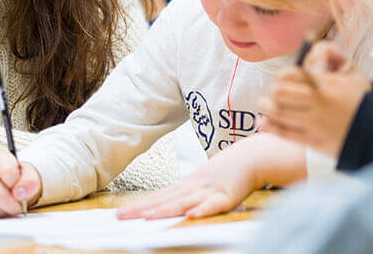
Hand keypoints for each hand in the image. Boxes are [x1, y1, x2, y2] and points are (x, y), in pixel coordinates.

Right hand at [0, 150, 41, 218]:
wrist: (6, 183)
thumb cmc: (17, 178)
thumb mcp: (29, 175)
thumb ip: (30, 181)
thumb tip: (20, 192)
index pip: (9, 173)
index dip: (18, 185)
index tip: (20, 188)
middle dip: (12, 204)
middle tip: (18, 206)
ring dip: (2, 210)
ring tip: (7, 204)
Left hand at [116, 133, 304, 219]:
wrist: (252, 156)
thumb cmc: (227, 171)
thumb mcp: (203, 183)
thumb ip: (188, 195)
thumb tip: (172, 207)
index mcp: (186, 185)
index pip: (158, 196)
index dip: (139, 205)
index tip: (120, 213)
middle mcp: (193, 186)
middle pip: (164, 199)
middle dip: (142, 209)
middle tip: (121, 217)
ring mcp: (208, 190)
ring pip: (183, 201)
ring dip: (166, 209)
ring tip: (148, 217)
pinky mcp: (227, 195)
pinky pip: (214, 203)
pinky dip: (203, 208)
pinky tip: (192, 215)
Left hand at [257, 41, 371, 156]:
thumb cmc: (362, 100)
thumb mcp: (352, 70)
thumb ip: (330, 53)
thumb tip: (309, 54)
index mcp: (327, 82)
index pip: (291, 73)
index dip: (282, 75)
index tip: (283, 79)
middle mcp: (319, 102)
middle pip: (280, 91)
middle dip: (272, 91)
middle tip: (273, 94)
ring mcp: (315, 123)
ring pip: (278, 112)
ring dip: (266, 107)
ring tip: (265, 106)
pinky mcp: (313, 141)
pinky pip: (284, 133)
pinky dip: (270, 126)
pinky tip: (265, 122)